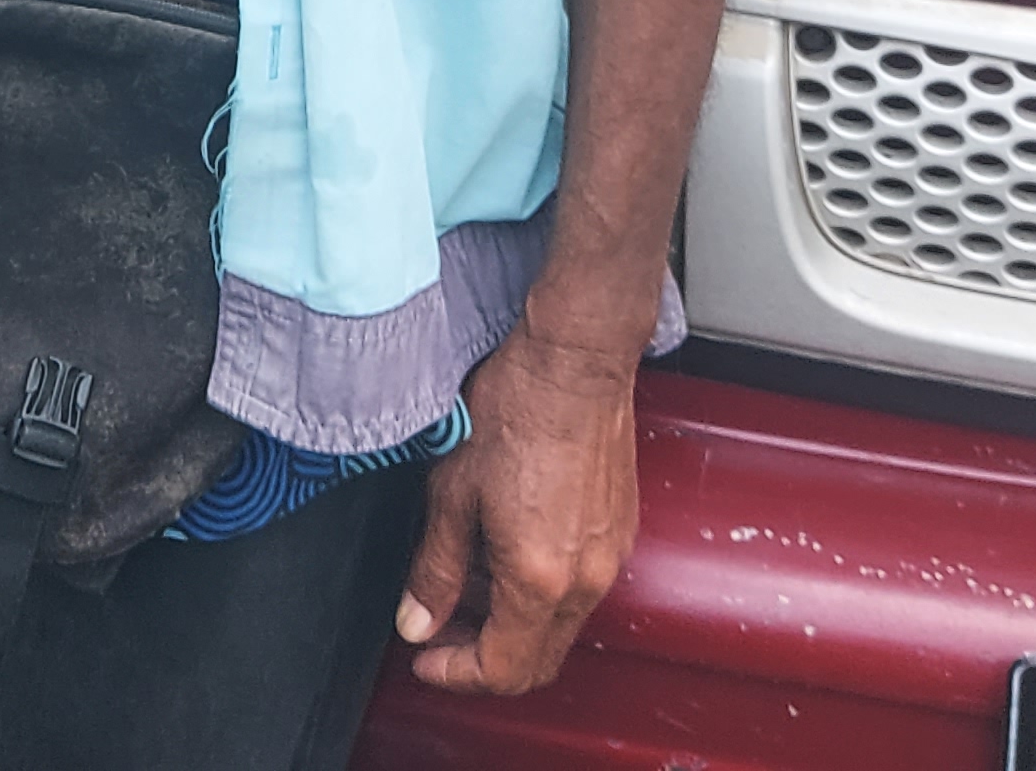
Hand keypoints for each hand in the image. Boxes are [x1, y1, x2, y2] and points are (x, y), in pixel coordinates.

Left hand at [393, 320, 642, 695]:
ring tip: (467, 583)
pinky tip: (506, 552)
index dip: (455, 674)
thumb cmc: (517, 410)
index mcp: (540, 579)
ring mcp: (610, 557)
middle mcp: (585, 580)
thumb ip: (434, 570)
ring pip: (559, 628)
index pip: (502, 670)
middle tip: (440, 632)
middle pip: (537, 662)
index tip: (425, 659)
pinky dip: (540, 594)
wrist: (575, 362)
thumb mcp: (453, 492)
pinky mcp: (619, 532)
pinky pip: (580, 591)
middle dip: (483, 659)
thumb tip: (416, 622)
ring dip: (512, 626)